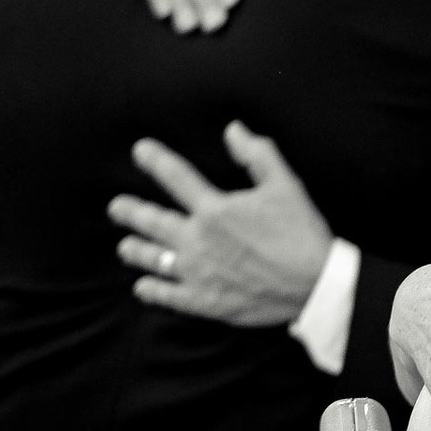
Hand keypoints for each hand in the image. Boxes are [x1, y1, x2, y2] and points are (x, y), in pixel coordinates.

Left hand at [108, 121, 331, 326]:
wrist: (313, 283)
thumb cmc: (301, 232)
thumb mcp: (285, 185)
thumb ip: (257, 154)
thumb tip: (234, 129)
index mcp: (215, 210)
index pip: (176, 177)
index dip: (156, 160)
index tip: (140, 150)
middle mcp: (198, 241)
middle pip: (153, 222)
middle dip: (131, 211)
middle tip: (116, 207)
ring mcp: (197, 274)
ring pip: (154, 259)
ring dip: (136, 250)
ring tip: (125, 246)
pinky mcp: (205, 301)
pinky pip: (168, 296)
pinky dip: (152, 290)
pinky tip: (144, 286)